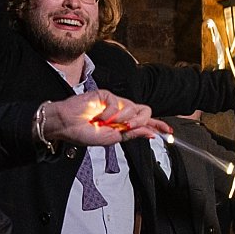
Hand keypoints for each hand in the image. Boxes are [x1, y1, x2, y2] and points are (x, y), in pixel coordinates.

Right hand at [45, 91, 170, 145]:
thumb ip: (131, 134)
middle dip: (140, 121)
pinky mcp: (106, 94)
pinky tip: (99, 117)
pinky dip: (109, 113)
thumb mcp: (110, 139)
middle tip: (126, 127)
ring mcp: (115, 102)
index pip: (145, 122)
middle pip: (144, 111)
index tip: (168, 131)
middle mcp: (122, 111)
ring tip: (107, 123)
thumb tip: (150, 133)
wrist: (66, 126)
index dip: (157, 125)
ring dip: (122, 119)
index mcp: (124, 123)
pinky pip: (117, 103)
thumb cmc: (83, 132)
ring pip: (133, 107)